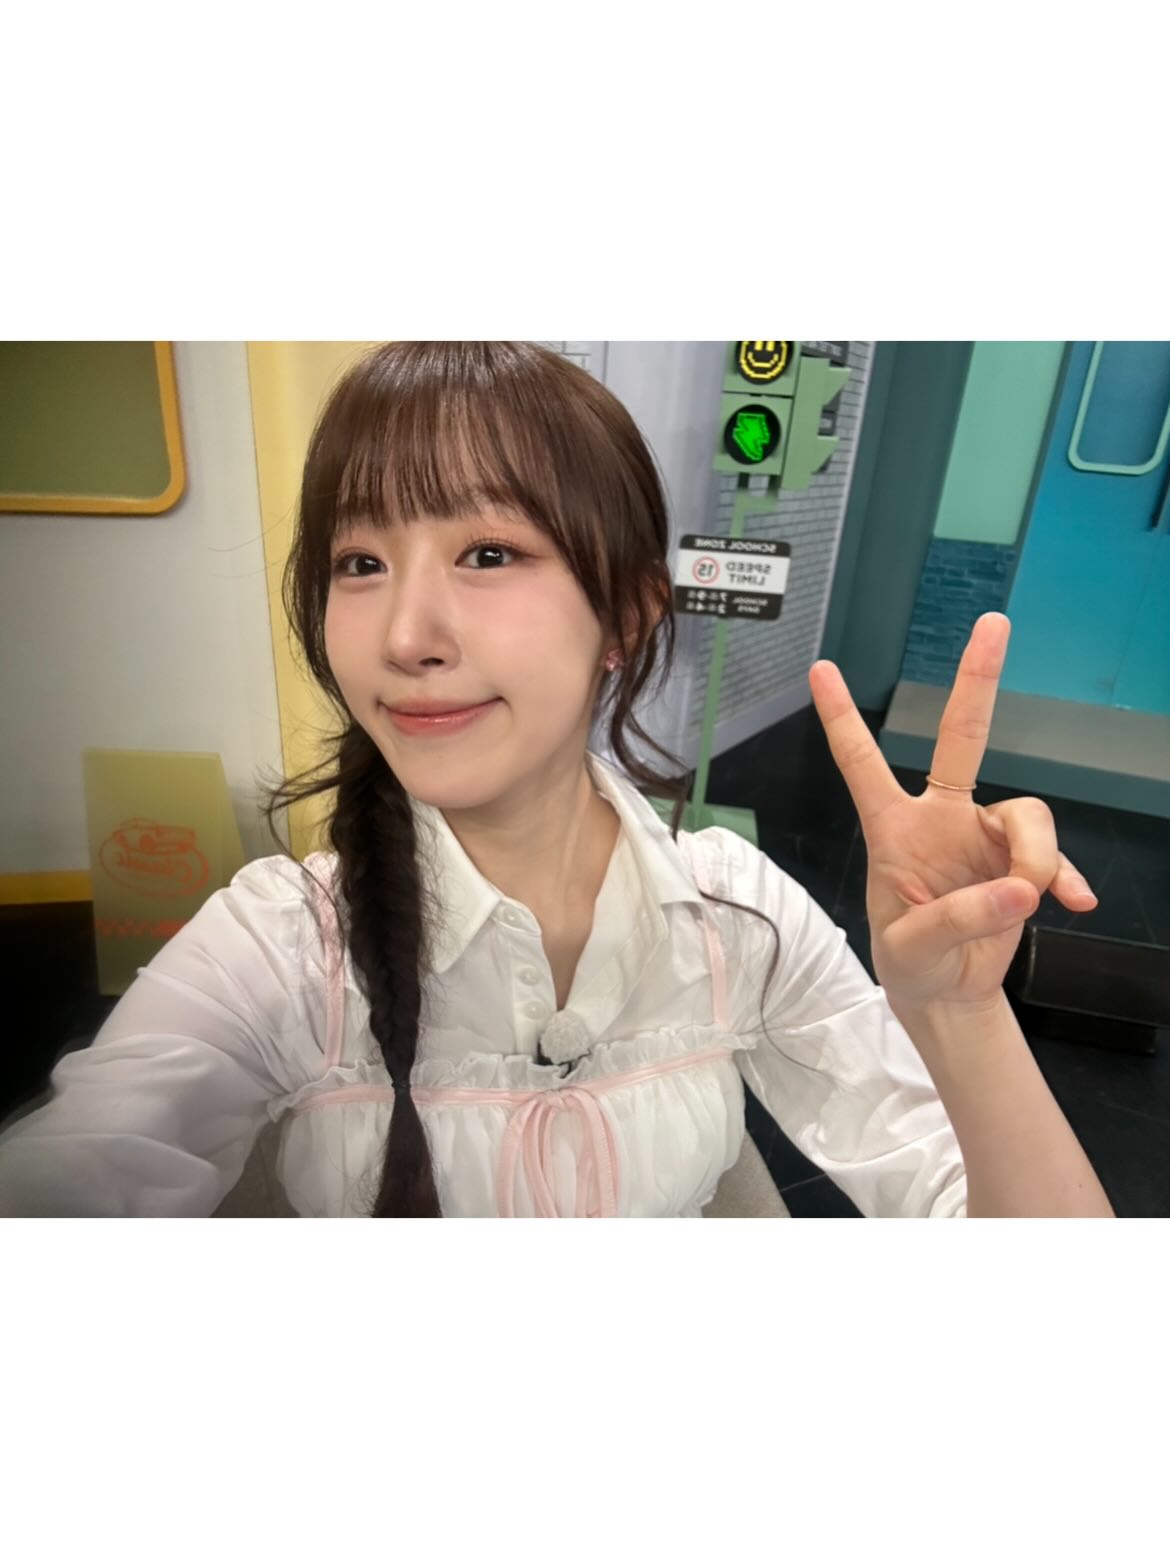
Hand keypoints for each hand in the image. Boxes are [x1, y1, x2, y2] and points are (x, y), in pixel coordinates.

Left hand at [808, 613, 1097, 1015]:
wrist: (946, 995)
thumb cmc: (909, 964)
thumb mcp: (909, 949)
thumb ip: (957, 919)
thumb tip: (1021, 890)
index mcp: (893, 830)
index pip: (862, 764)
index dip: (841, 718)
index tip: (820, 668)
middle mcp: (941, 819)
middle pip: (963, 738)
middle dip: (978, 680)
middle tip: (995, 623)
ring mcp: (984, 837)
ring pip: (1028, 814)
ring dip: (1036, 858)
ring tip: (1025, 904)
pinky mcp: (1020, 863)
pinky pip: (1054, 855)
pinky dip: (1067, 878)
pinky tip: (1077, 903)